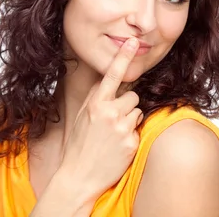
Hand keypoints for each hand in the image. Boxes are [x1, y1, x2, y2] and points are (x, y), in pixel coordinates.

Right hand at [59, 37, 142, 199]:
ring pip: (137, 111)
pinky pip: (138, 128)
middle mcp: (110, 113)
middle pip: (132, 96)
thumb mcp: (81, 117)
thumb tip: (107, 80)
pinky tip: (118, 145)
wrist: (79, 177)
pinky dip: (131, 134)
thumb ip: (95, 98)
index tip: (132, 42)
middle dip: (126, 105)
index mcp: (95, 104)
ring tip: (113, 134)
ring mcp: (122, 128)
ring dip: (130, 119)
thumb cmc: (79, 145)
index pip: (113, 75)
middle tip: (112, 121)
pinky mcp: (132, 141)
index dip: (123, 56)